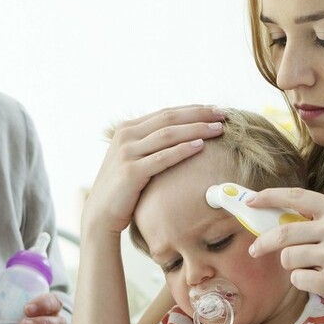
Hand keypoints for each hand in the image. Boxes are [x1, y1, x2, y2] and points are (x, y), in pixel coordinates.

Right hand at [82, 105, 224, 237]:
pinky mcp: (131, 171)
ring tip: (218, 129)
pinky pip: (162, 158)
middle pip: (169, 119)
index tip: (215, 110)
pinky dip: (182, 150)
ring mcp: (126, 152)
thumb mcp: (134, 158)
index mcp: (127, 129)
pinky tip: (200, 146)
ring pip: (168, 135)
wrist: (100, 214)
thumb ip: (150, 144)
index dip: (193, 109)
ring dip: (196, 129)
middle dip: (199, 115)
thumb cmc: (124, 188)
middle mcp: (125, 136)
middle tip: (222, 115)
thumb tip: (183, 135)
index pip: (166, 113)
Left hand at [248, 187, 323, 320]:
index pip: (296, 196)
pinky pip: (297, 279)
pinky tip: (322, 283)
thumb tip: (274, 218)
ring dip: (292, 266)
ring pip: (287, 258)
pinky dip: (303, 282)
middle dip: (262, 243)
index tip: (250, 200)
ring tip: (313, 269)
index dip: (269, 196)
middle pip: (282, 232)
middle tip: (254, 250)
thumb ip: (316, 221)